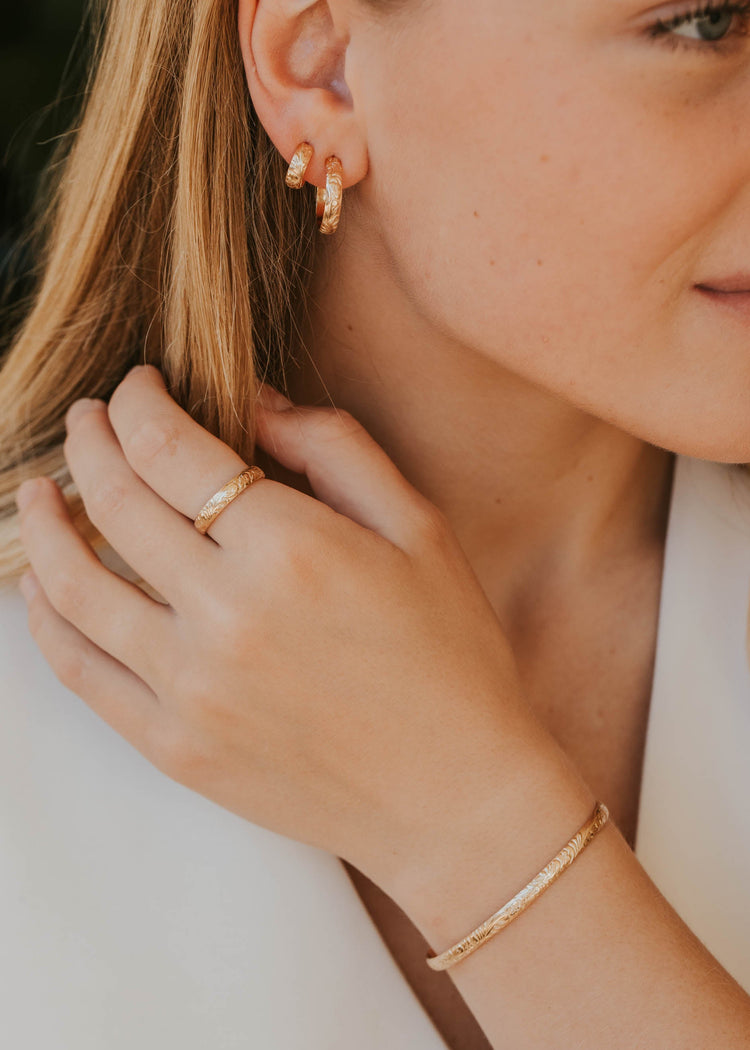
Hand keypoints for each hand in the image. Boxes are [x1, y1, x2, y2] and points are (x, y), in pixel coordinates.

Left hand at [15, 364, 550, 897]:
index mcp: (290, 548)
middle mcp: (226, 614)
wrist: (454, 801)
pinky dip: (45, 618)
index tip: (136, 385)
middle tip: (87, 420)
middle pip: (112, 500)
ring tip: (38, 492)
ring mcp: (189, 688)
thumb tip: (253, 402)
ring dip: (44, 523)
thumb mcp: (420, 529)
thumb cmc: (451, 658)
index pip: (168, 447)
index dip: (137, 400)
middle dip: (89, 442)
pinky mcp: (173, 747)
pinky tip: (42, 586)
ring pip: (72, 584)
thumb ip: (335, 447)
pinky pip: (79, 669)